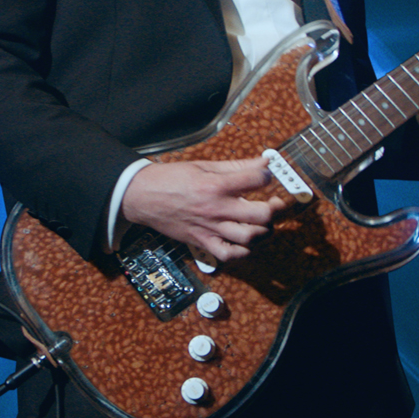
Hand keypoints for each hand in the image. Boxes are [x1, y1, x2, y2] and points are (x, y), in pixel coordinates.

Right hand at [121, 156, 285, 261]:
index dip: (267, 175)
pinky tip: (246, 240)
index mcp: (216, 185)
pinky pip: (229, 254)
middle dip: (274, 208)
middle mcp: (216, 208)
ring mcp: (210, 228)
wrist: (144, 196)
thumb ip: (236, 166)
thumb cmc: (172, 178)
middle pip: (260, 214)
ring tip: (262, 222)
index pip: (256, 180)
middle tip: (274, 203)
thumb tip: (263, 163)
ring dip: (263, 231)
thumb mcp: (205, 165)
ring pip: (249, 237)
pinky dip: (243, 251)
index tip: (266, 175)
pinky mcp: (202, 242)